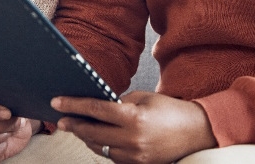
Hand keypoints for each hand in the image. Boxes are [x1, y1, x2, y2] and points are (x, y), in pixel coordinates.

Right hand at [0, 92, 39, 162]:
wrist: (14, 131)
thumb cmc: (7, 113)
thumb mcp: (6, 102)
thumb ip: (4, 100)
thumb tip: (13, 104)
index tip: (7, 113)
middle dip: (6, 124)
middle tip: (17, 122)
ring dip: (5, 135)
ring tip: (9, 131)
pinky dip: (2, 149)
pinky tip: (3, 143)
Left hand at [53, 91, 216, 162]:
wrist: (198, 132)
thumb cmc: (171, 110)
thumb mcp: (143, 98)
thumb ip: (119, 102)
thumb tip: (96, 105)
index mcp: (134, 118)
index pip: (96, 110)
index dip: (73, 105)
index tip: (57, 102)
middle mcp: (133, 139)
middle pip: (93, 133)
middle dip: (75, 125)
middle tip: (62, 119)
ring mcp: (136, 156)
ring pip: (100, 147)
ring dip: (87, 137)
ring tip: (78, 127)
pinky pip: (113, 157)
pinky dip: (104, 147)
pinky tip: (98, 138)